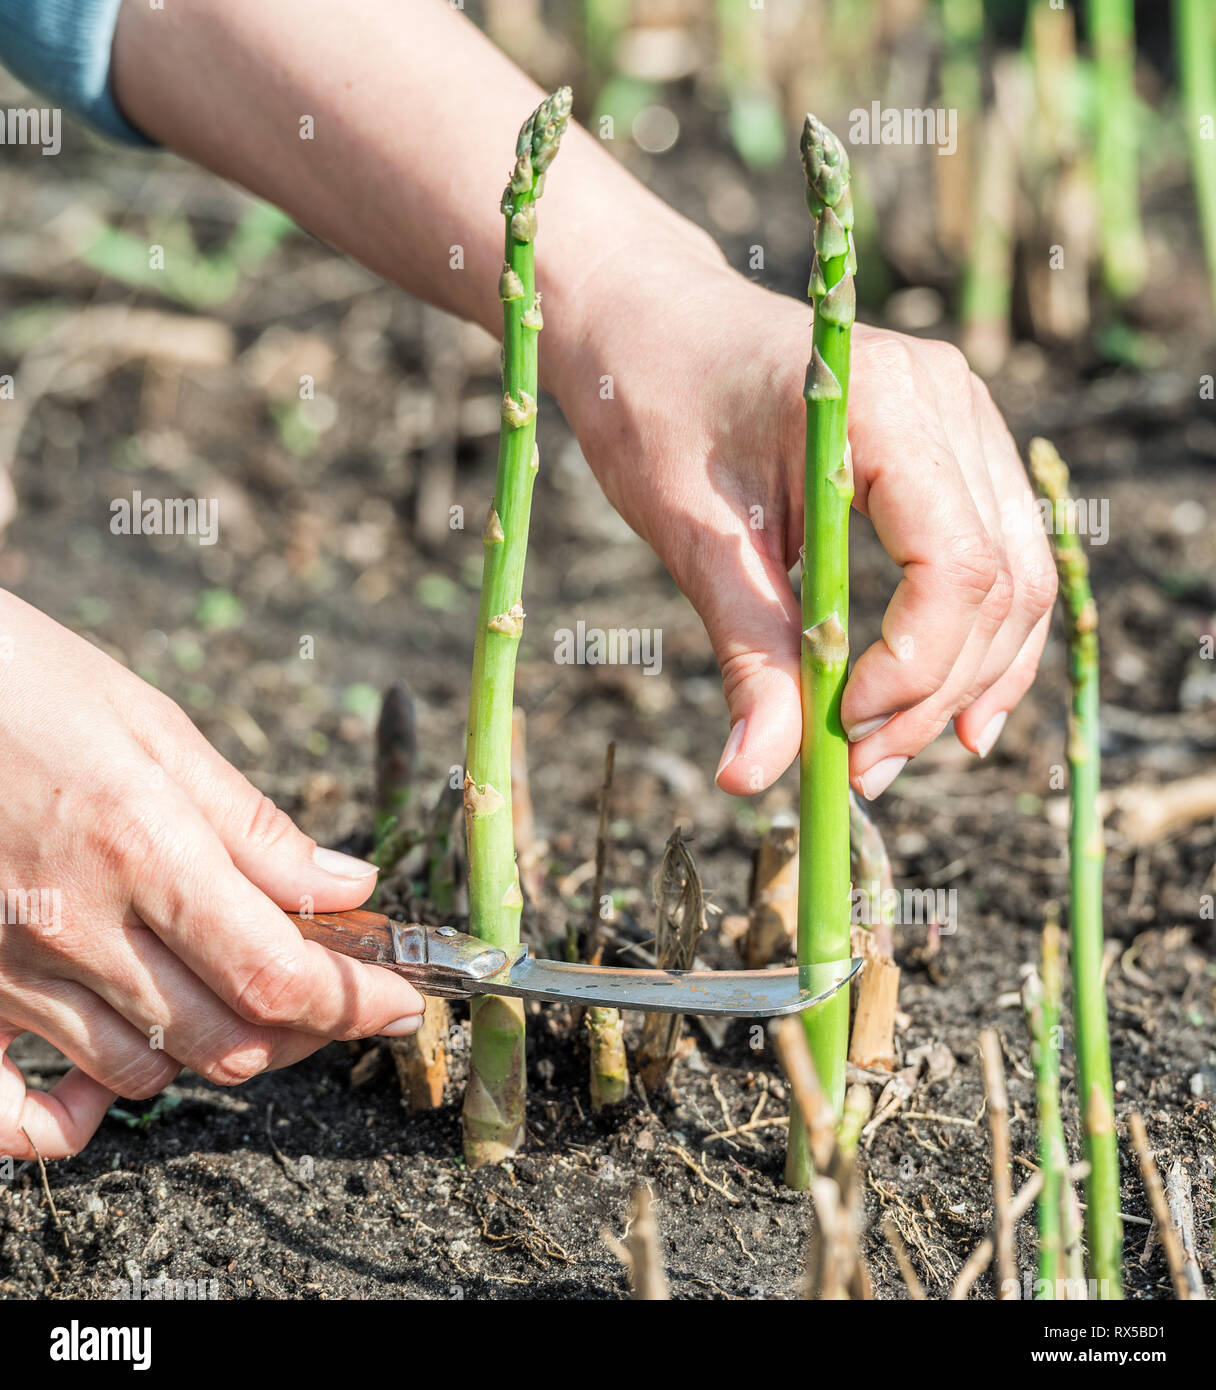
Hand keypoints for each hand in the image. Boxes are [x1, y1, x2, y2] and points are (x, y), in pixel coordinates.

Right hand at [0, 593, 423, 1158]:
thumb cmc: (26, 686)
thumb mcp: (155, 729)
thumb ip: (255, 826)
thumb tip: (348, 887)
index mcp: (145, 850)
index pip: (278, 975)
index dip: (356, 1003)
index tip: (400, 1004)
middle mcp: (77, 927)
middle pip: (226, 1040)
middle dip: (304, 1029)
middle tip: (330, 991)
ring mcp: (7, 968)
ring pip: (143, 1073)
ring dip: (213, 1052)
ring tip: (234, 1000)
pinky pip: (7, 1111)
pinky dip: (69, 1116)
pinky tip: (104, 1085)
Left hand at [553, 258, 1056, 799]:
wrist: (649, 323)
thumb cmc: (655, 407)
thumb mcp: (693, 536)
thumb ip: (745, 652)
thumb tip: (753, 774)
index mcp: (887, 402)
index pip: (956, 567)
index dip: (912, 669)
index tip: (841, 728)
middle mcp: (950, 401)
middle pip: (998, 584)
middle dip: (934, 694)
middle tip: (859, 771)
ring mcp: (963, 418)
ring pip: (1014, 580)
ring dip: (962, 681)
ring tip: (885, 755)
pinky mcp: (953, 447)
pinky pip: (996, 558)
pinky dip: (973, 642)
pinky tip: (947, 714)